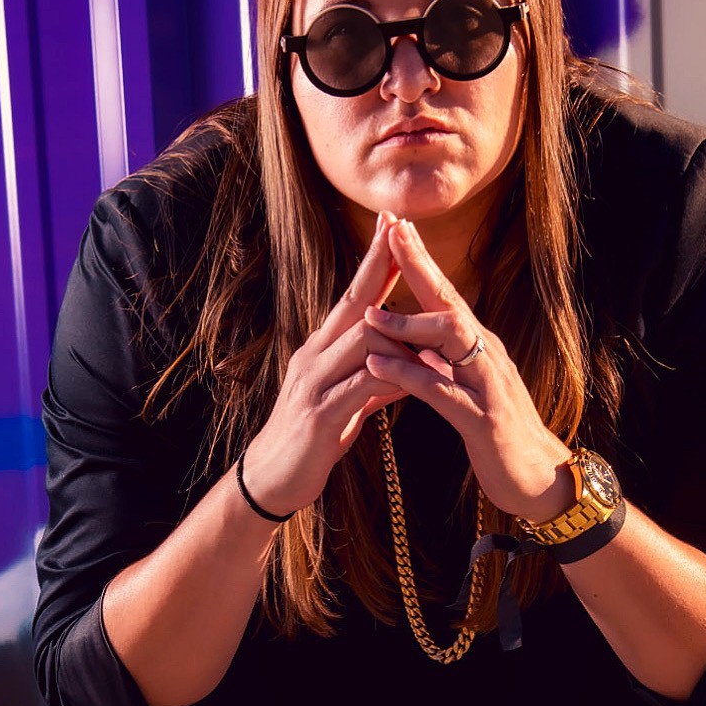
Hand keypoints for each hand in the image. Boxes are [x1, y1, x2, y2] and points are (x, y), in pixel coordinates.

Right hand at [241, 212, 410, 515]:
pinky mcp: (320, 413)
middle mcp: (315, 355)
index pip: (353, 295)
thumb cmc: (311, 440)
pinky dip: (392, 376)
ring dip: (402, 331)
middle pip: (355, 302)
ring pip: (363, 339)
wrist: (272, 480)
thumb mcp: (346, 404)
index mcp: (322, 349)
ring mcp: (315, 382)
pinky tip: (417, 376)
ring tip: (433, 330)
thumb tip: (402, 368)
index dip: (374, 261)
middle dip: (382, 267)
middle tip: (405, 232)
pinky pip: (363, 385)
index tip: (394, 225)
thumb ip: (372, 381)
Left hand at [362, 218, 573, 521]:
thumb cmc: (499, 434)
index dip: (422, 260)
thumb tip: (420, 335)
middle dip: (420, 267)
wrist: (538, 479)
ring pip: (448, 340)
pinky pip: (441, 391)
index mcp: (479, 347)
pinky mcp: (482, 420)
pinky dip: (409, 375)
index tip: (395, 227)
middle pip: (451, 301)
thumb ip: (446, 361)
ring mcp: (487, 385)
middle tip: (391, 234)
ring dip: (408, 323)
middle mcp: (486, 356)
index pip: (447, 294)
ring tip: (369, 312)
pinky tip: (379, 366)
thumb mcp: (470, 388)